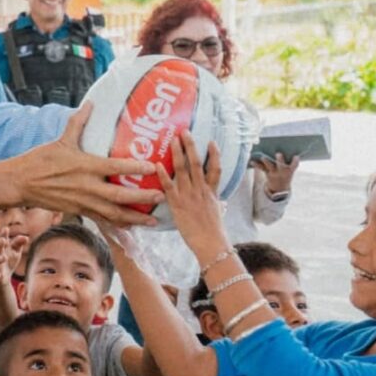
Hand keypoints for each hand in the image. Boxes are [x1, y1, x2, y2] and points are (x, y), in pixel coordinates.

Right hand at [0, 104, 161, 226]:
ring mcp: (84, 202)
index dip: (136, 167)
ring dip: (135, 218)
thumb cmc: (40, 160)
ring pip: (114, 214)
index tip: (153, 167)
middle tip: (162, 197)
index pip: (116, 166)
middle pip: (121, 196)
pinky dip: (118, 225)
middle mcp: (88, 187)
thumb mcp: (62, 140)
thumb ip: (79, 122)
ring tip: (152, 221)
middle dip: (143, 199)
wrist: (20, 183)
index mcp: (86, 166)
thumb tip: (90, 104)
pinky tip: (131, 228)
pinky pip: (103, 221)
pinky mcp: (79, 212)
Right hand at [0, 228, 27, 288]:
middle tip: (3, 240)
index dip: (4, 235)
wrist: (1, 279)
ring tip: (4, 257)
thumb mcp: (15, 252)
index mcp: (3, 249)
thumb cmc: (9, 262)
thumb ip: (19, 244)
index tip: (6, 228)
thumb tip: (26, 237)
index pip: (3, 240)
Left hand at [157, 131, 230, 262]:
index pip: (216, 169)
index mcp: (212, 192)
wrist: (211, 243)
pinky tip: (157, 164)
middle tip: (184, 131)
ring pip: (183, 169)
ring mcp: (189, 195)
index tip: (212, 142)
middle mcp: (201, 190)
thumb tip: (216, 201)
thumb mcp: (217, 213)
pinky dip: (163, 174)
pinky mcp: (178, 204)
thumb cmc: (214, 232)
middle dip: (190, 146)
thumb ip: (214, 202)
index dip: (214, 154)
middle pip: (196, 163)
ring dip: (177, 153)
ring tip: (172, 139)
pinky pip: (169, 186)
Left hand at [254, 153, 299, 194]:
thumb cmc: (286, 173)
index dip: (295, 161)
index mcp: (290, 170)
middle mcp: (282, 171)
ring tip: (263, 157)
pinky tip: (251, 161)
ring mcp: (274, 172)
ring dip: (266, 161)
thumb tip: (285, 143)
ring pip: (270, 166)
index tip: (296, 156)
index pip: (294, 165)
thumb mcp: (291, 168)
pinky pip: (261, 168)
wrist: (280, 188)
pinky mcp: (267, 172)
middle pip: (281, 165)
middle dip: (280, 160)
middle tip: (278, 154)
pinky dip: (256, 165)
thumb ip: (289, 160)